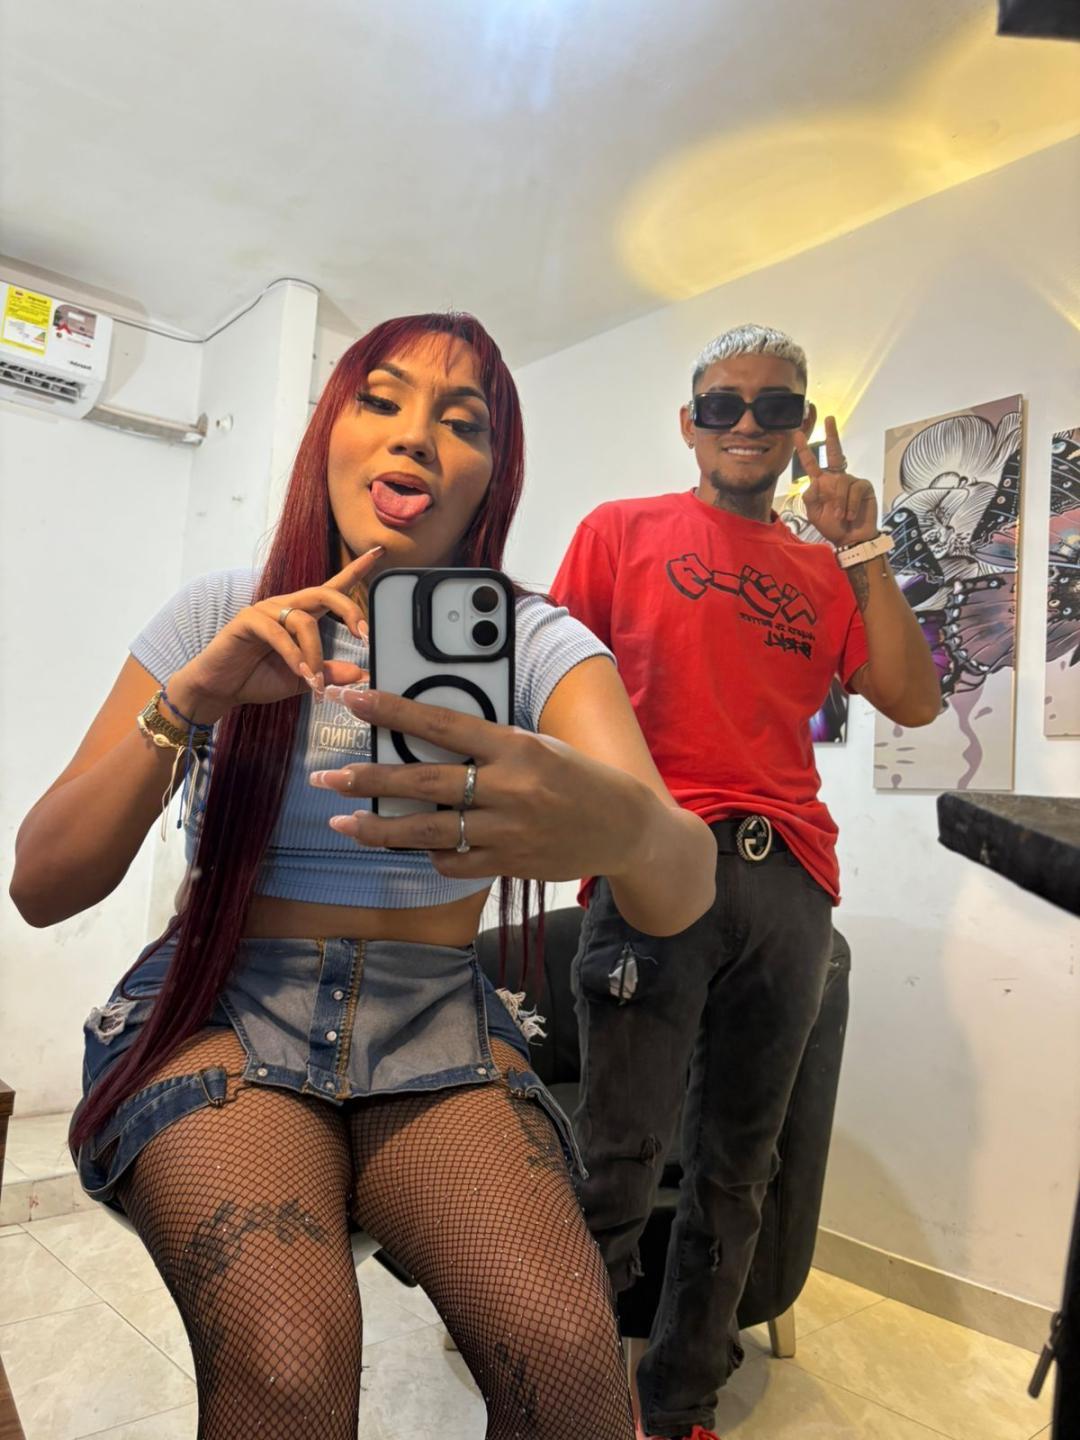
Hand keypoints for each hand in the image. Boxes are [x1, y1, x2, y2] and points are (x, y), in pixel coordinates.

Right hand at [171, 549, 380, 720]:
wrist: (220, 689)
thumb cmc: (259, 678)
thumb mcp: (304, 680)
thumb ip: (329, 674)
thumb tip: (361, 674)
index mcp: (303, 614)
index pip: (333, 588)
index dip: (356, 569)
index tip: (379, 551)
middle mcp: (286, 606)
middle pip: (325, 593)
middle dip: (349, 611)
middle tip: (364, 636)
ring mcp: (266, 610)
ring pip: (304, 621)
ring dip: (315, 654)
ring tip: (316, 681)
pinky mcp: (246, 621)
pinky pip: (277, 633)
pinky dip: (293, 656)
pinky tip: (301, 675)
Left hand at [309, 687, 650, 882]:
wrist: (624, 828)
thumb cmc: (576, 777)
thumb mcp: (536, 744)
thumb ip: (487, 742)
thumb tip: (427, 734)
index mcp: (514, 746)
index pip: (441, 722)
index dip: (392, 710)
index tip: (353, 700)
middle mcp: (508, 788)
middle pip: (422, 780)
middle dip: (367, 779)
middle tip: (327, 777)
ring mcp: (506, 830)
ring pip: (426, 830)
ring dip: (378, 827)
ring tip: (343, 822)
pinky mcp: (508, 864)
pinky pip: (452, 862)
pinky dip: (429, 853)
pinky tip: (412, 845)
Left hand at [795, 417, 878, 547]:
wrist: (850, 539)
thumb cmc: (832, 526)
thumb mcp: (813, 514)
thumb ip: (810, 497)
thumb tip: (814, 481)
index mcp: (821, 482)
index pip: (811, 463)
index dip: (804, 450)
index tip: (796, 434)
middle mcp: (836, 477)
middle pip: (834, 452)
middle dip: (831, 435)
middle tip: (829, 418)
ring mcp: (851, 480)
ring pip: (842, 482)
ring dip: (839, 502)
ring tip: (839, 517)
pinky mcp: (863, 486)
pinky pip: (854, 489)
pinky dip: (850, 504)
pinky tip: (849, 515)